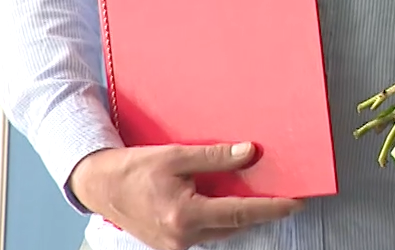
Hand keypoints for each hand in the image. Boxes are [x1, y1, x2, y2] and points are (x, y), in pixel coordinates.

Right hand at [67, 142, 302, 249]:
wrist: (98, 186)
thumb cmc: (132, 169)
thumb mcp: (175, 156)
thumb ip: (215, 157)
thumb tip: (249, 153)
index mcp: (185, 215)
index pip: (241, 213)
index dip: (272, 208)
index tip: (295, 203)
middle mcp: (182, 237)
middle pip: (234, 225)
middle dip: (260, 211)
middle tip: (283, 195)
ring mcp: (175, 245)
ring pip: (221, 230)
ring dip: (239, 215)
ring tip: (258, 195)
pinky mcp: (170, 244)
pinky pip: (206, 231)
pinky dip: (220, 218)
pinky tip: (226, 201)